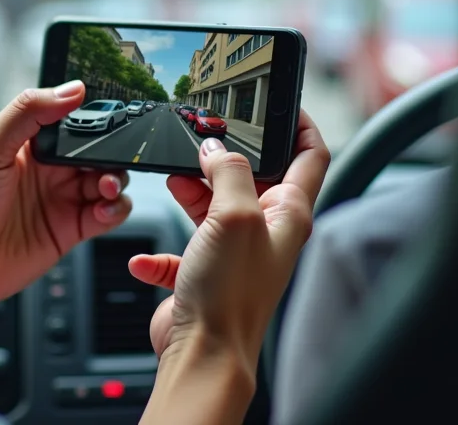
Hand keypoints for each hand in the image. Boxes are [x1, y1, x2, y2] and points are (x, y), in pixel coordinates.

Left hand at [0, 81, 131, 316]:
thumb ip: (27, 113)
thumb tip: (71, 89)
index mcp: (27, 143)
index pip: (70, 120)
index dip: (93, 119)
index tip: (111, 118)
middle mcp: (47, 170)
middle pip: (96, 152)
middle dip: (111, 153)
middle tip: (110, 159)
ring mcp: (59, 200)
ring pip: (107, 181)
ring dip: (116, 180)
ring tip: (104, 187)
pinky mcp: (69, 231)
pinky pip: (106, 215)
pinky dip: (115, 210)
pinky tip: (102, 210)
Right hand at [129, 110, 329, 362]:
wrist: (203, 355)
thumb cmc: (230, 294)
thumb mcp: (233, 214)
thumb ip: (228, 172)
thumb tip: (217, 149)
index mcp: (289, 215)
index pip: (310, 156)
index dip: (301, 123)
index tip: (283, 102)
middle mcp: (266, 233)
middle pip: (251, 177)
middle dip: (224, 157)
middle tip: (201, 141)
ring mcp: (235, 254)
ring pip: (214, 206)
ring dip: (191, 191)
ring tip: (173, 181)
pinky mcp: (204, 275)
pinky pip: (182, 250)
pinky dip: (162, 250)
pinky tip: (147, 257)